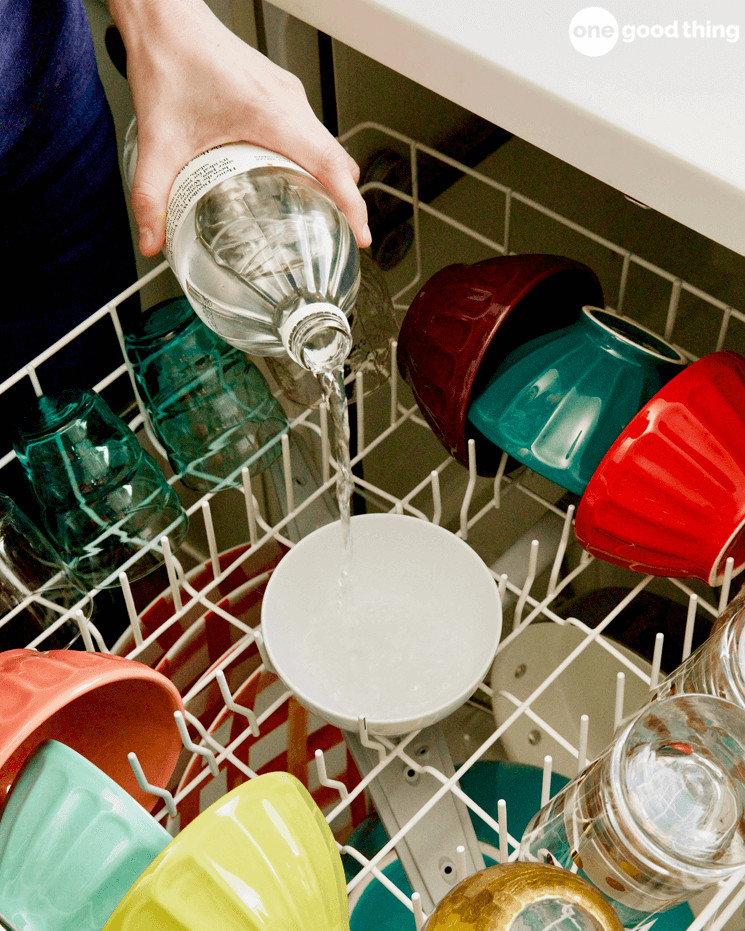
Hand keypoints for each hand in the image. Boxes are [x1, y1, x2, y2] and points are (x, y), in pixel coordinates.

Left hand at [107, 0, 370, 255]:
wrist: (163, 21)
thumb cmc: (170, 59)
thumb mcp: (158, 139)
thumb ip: (151, 195)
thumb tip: (152, 238)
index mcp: (271, 113)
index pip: (330, 165)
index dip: (352, 205)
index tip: (361, 234)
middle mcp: (288, 102)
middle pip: (338, 159)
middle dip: (347, 200)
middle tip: (342, 235)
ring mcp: (287, 96)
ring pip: (327, 145)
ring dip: (330, 179)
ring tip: (321, 214)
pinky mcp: (279, 93)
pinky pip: (310, 132)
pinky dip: (313, 161)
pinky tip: (291, 180)